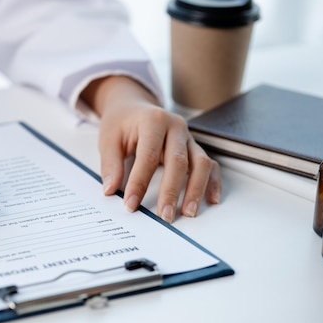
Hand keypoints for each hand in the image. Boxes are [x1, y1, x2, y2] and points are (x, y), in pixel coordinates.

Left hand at [80, 76, 221, 222]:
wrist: (133, 106)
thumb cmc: (121, 123)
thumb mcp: (108, 139)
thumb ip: (110, 164)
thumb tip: (111, 190)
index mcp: (152, 121)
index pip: (148, 156)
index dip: (140, 183)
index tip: (131, 204)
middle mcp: (175, 127)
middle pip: (178, 162)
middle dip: (172, 191)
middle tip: (165, 216)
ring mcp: (188, 137)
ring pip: (200, 163)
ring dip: (196, 190)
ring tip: (189, 213)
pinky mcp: (194, 147)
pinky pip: (210, 164)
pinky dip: (213, 182)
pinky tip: (211, 200)